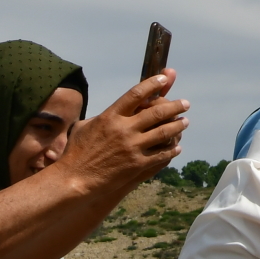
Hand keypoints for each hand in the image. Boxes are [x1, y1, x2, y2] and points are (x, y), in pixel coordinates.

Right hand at [65, 72, 188, 196]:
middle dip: (175, 106)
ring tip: (185, 122)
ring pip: (164, 132)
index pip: (136, 94)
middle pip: (157, 112)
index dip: (152, 84)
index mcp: (110, 116)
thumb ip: (100, 116)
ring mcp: (132, 147)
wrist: (74, 179)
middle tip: (185, 103)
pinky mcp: (137, 165)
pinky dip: (172, 149)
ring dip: (178, 126)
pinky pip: (161, 154)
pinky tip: (176, 147)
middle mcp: (124, 129)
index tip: (164, 79)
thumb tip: (112, 110)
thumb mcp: (83, 127)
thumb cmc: (75, 153)